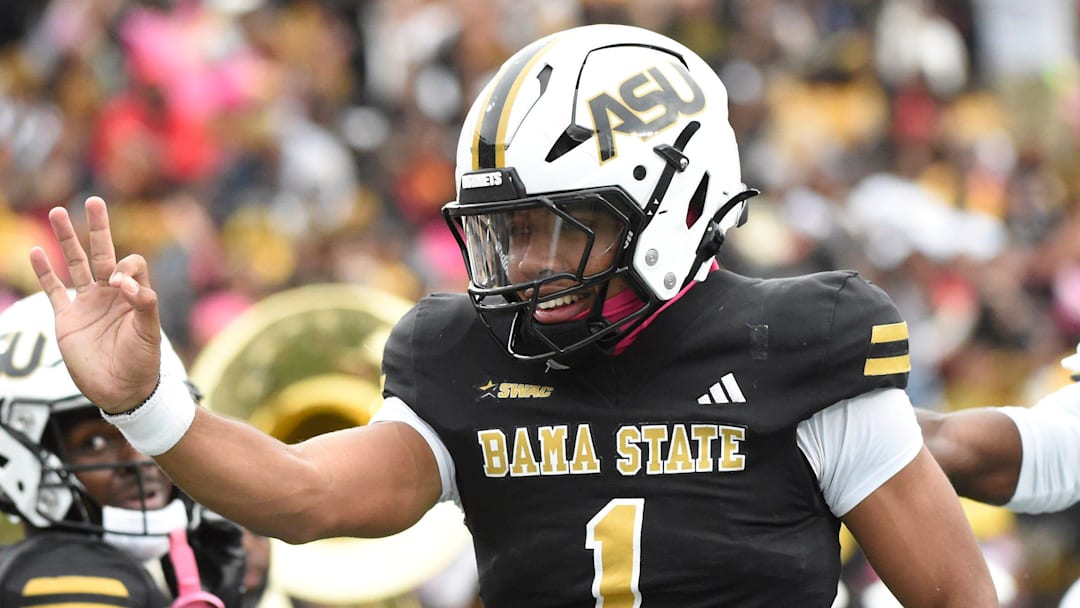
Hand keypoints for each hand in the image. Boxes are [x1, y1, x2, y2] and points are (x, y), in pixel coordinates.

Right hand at [28, 196, 161, 412]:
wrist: (121, 391)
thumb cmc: (142, 362)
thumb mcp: (150, 332)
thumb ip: (143, 303)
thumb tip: (123, 281)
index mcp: (133, 294)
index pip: (130, 265)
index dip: (126, 268)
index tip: (121, 287)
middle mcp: (110, 294)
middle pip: (103, 252)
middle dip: (99, 228)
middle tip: (95, 201)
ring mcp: (87, 304)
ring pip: (75, 264)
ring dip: (67, 240)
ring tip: (58, 212)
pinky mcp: (67, 318)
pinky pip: (53, 290)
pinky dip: (43, 272)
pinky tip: (36, 252)